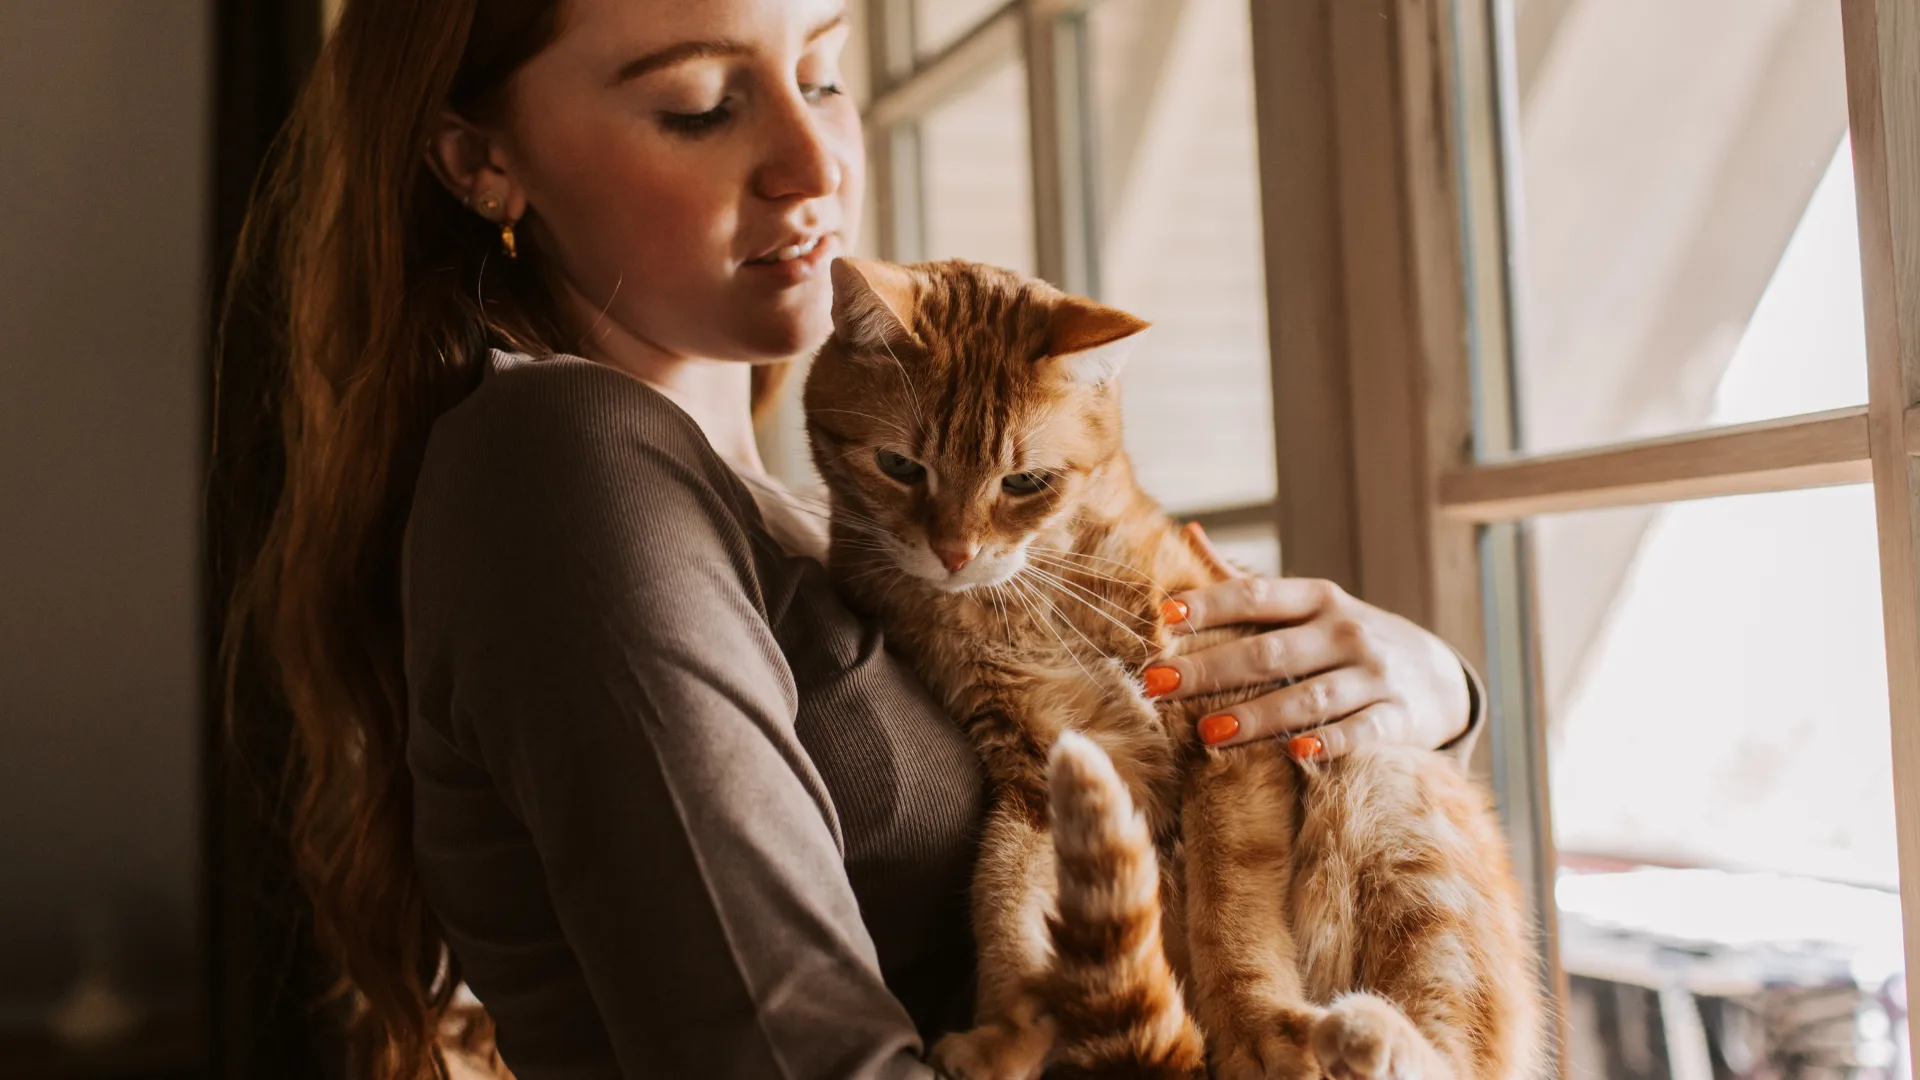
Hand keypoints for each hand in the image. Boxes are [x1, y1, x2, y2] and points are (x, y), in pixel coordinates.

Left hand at [1142, 530, 1469, 761]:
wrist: (1439, 676)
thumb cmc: (1348, 640)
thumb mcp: (1309, 604)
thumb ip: (1247, 583)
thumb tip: (1188, 532)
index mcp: (1317, 599)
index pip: (1255, 596)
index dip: (1209, 605)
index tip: (1163, 616)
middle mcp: (1345, 631)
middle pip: (1269, 652)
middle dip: (1210, 669)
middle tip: (1158, 684)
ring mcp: (1373, 674)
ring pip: (1309, 696)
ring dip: (1257, 715)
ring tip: (1207, 732)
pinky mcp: (1398, 717)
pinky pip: (1361, 731)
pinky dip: (1331, 742)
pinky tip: (1297, 754)